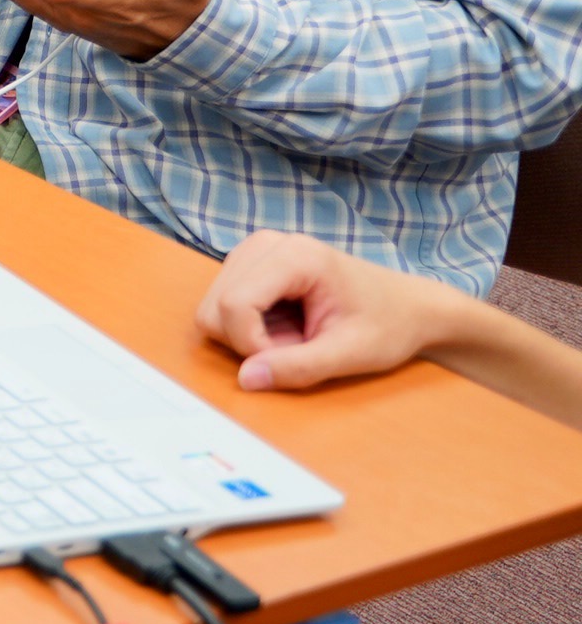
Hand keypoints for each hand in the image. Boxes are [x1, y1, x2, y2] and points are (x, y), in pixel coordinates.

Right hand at [199, 229, 449, 394]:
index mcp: (296, 256)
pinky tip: (283, 325)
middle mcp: (267, 244)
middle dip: (249, 340)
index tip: (295, 355)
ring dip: (247, 335)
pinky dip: (247, 326)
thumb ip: (298, 367)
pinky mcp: (251, 263)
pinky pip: (222, 303)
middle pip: (216, 306)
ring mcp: (255, 250)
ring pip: (213, 306)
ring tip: (294, 335)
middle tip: (297, 346)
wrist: (410, 307)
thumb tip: (245, 379)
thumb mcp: (351, 354)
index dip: (253, 345)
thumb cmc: (389, 325)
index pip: (234, 305)